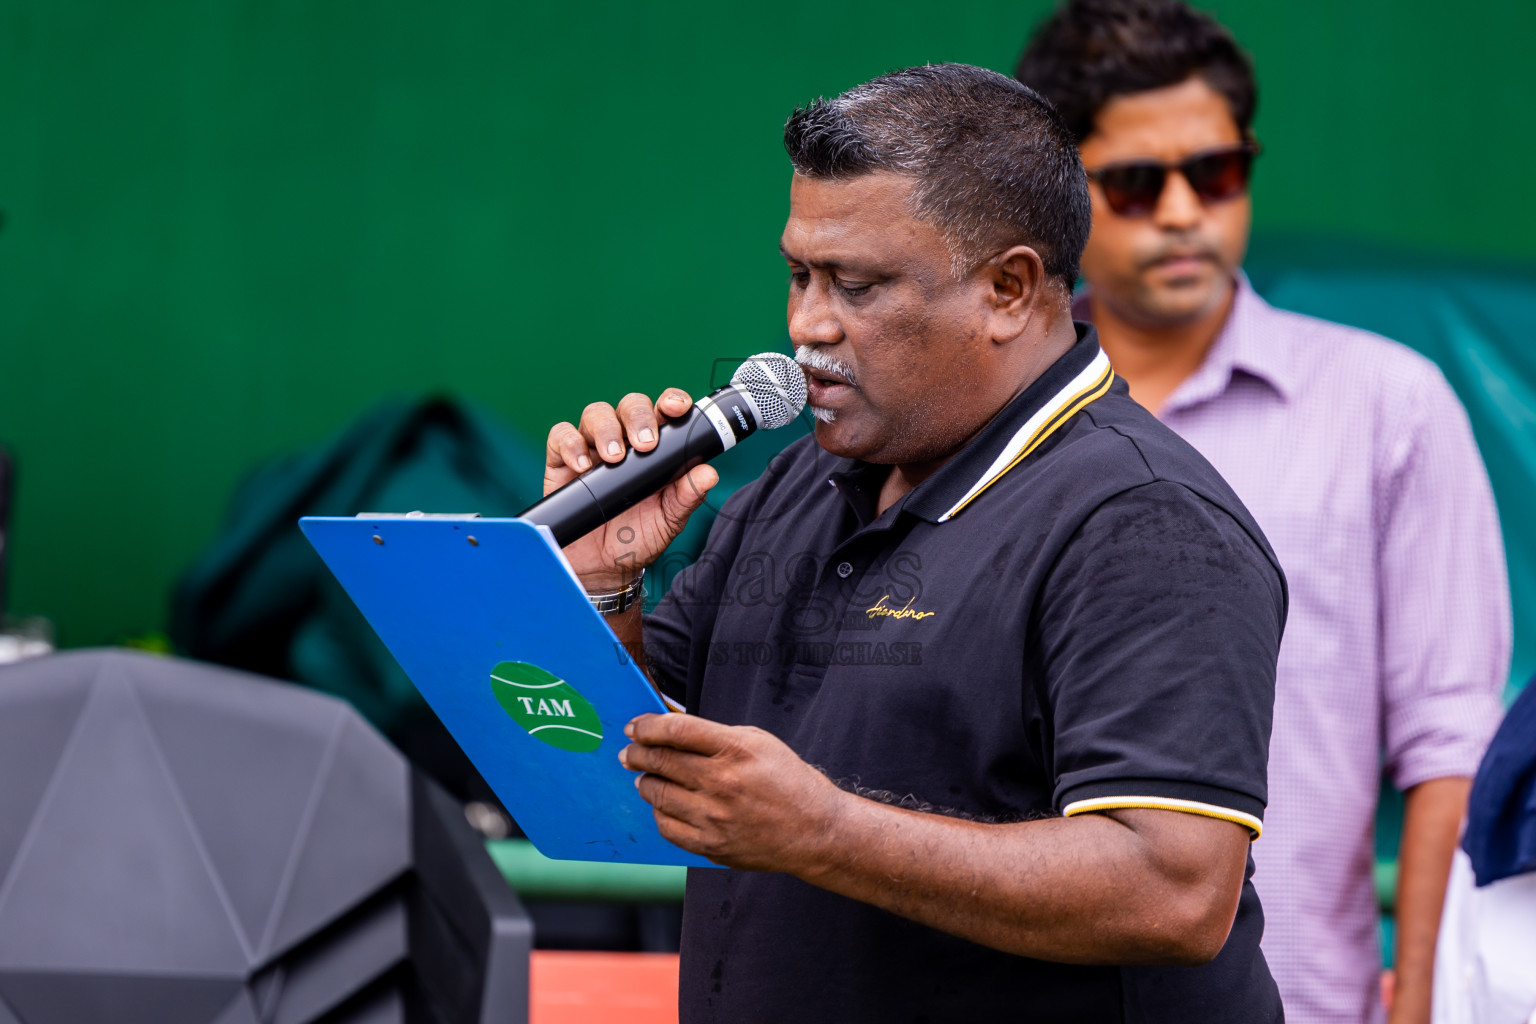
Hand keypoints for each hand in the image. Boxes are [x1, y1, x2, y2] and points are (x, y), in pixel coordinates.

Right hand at [543, 388, 718, 587]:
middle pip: (630, 405)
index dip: (671, 401)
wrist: (602, 567)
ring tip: (614, 458)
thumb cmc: (637, 538)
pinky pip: (561, 436)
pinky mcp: (562, 461)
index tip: (677, 408)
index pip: (664, 411)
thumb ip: (687, 496)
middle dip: (638, 417)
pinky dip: (571, 445)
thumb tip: (709, 474)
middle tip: (644, 444)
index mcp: (655, 447)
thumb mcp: (668, 520)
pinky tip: (583, 467)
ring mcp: (592, 447)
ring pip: (596, 413)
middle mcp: (624, 439)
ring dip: (606, 429)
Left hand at [619, 713, 846, 872]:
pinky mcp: (711, 845)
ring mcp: (714, 817)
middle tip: (630, 752)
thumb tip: (670, 728)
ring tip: (648, 777)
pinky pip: (666, 826)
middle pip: (660, 760)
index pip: (676, 730)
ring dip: (646, 781)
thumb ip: (714, 734)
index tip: (635, 727)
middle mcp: (722, 782)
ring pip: (656, 793)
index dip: (647, 726)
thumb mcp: (758, 741)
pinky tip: (666, 804)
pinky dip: (660, 811)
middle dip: (637, 753)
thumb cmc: (786, 780)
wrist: (814, 830)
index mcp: (736, 749)